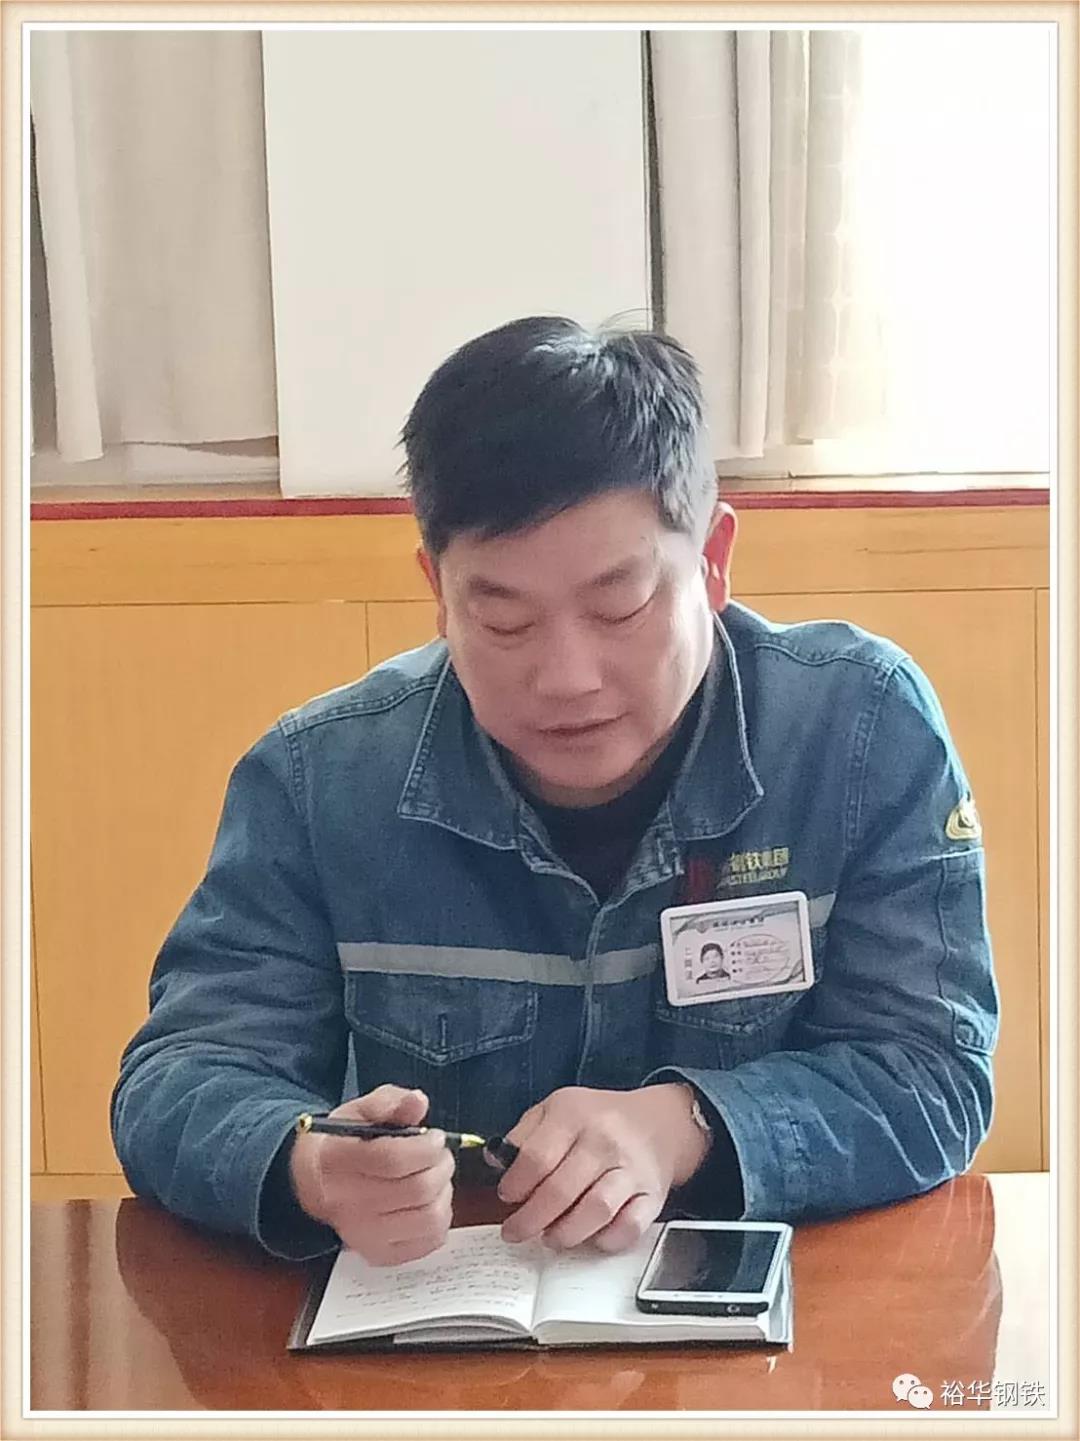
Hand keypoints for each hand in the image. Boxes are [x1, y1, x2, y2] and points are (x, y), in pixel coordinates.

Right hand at [289, 1085, 453, 1264]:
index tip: (434, 1137)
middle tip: (440, 1155)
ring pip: (428, 1219)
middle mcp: (347, 1203)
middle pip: (416, 1190)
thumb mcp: (360, 1111)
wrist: (313, 1182)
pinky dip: (440, 1220)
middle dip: (441, 1166)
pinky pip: (428, 1242)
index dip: (425, 1147)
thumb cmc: (342, 1143)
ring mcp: (363, 1234)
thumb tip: (418, 1102)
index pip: (392, 1160)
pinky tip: (429, 1202)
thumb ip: (390, 1102)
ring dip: (444, 1193)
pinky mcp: (379, 1253)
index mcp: (338, 1161)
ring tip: (436, 1177)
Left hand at [496, 1083, 709, 1252]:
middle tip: (515, 1232)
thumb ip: (524, 1133)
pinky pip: (631, 1227)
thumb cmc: (597, 1119)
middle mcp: (604, 1141)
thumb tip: (496, 1160)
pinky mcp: (652, 1196)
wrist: (658, 1122)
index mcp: (574, 1115)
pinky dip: (608, 1240)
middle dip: (530, 1219)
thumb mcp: (556, 1109)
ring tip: (549, 1238)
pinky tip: (591, 1239)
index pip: (536, 1156)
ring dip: (565, 1233)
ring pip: (596, 1210)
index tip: (507, 1197)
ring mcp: (631, 1169)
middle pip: (561, 1189)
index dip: (516, 1184)